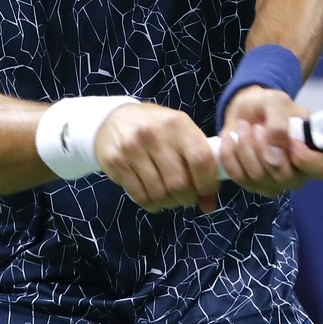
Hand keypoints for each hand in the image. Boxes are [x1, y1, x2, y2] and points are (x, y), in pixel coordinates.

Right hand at [94, 102, 220, 212]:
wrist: (113, 119)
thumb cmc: (156, 128)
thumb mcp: (181, 133)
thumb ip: (198, 162)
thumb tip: (209, 204)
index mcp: (178, 124)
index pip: (201, 160)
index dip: (208, 183)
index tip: (206, 191)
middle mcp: (155, 134)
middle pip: (179, 183)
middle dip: (187, 198)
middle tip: (186, 197)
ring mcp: (133, 148)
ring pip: (159, 194)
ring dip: (168, 203)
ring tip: (169, 198)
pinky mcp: (116, 162)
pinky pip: (140, 196)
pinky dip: (151, 204)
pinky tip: (153, 198)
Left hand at [217, 86, 322, 197]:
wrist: (246, 112)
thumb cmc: (269, 106)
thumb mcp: (276, 102)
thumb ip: (279, 123)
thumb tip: (275, 149)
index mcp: (317, 151)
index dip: (308, 160)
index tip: (292, 141)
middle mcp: (300, 172)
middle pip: (284, 176)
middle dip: (264, 147)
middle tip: (257, 126)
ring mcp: (277, 183)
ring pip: (258, 176)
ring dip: (245, 147)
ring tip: (244, 127)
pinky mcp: (254, 186)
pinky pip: (239, 177)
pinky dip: (230, 154)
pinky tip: (231, 139)